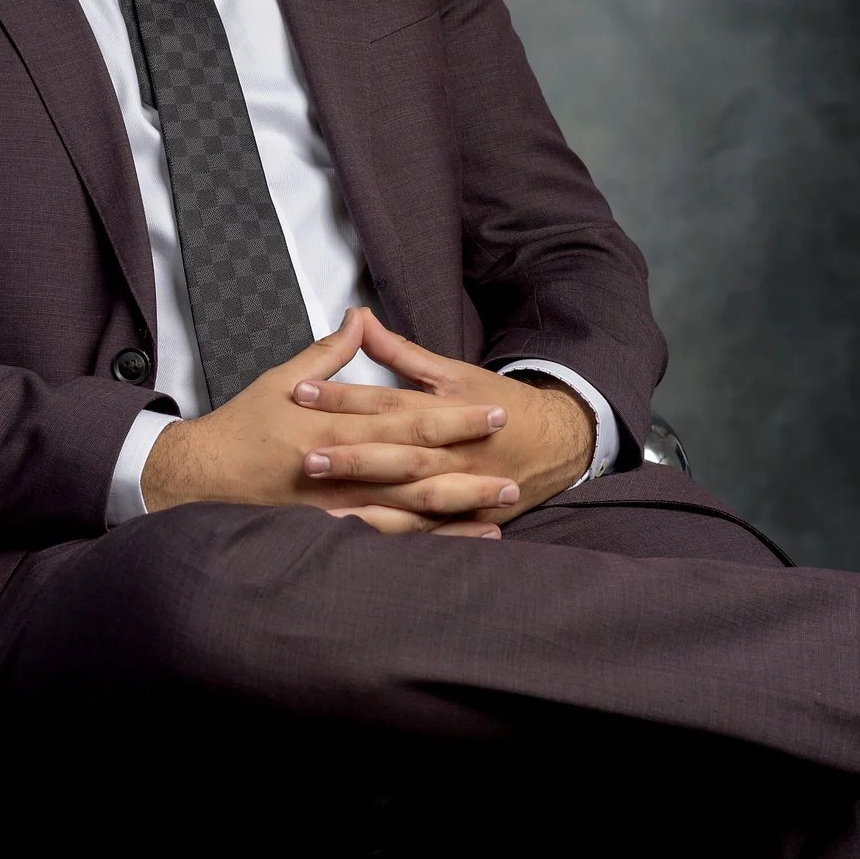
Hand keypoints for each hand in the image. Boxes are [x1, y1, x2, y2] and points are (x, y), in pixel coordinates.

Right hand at [141, 309, 518, 536]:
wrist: (198, 475)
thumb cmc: (242, 425)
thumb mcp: (281, 379)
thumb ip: (328, 354)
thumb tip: (359, 318)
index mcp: (334, 425)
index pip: (407, 420)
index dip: (455, 418)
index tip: (495, 412)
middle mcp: (339, 470)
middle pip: (417, 470)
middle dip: (468, 473)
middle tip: (515, 475)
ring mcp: (335, 507)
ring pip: (406, 512)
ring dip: (454, 514)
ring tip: (498, 513)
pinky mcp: (328, 530)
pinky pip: (384, 541)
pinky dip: (423, 543)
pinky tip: (454, 544)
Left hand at [289, 310, 593, 531]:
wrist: (559, 441)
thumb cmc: (497, 402)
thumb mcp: (452, 373)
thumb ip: (401, 352)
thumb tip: (360, 320)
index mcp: (446, 409)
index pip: (386, 401)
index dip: (343, 398)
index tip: (300, 393)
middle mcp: (453, 452)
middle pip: (397, 454)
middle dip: (352, 458)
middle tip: (306, 457)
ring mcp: (462, 489)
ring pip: (410, 498)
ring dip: (369, 504)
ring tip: (324, 510)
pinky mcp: (467, 516)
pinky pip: (428, 531)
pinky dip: (398, 534)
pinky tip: (363, 539)